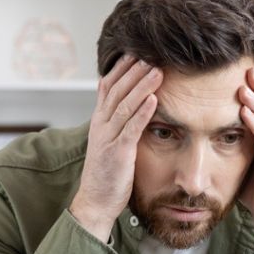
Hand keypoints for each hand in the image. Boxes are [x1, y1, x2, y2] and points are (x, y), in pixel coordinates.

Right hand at [69, 55, 162, 242]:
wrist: (95, 201)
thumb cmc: (107, 173)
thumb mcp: (110, 142)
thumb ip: (119, 123)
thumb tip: (134, 104)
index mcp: (99, 121)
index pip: (108, 86)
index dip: (122, 68)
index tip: (138, 51)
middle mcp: (101, 125)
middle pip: (117, 90)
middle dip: (134, 70)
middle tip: (151, 53)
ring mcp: (108, 138)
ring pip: (124, 105)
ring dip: (142, 86)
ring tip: (158, 70)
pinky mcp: (117, 153)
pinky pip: (131, 128)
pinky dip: (142, 112)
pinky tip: (154, 100)